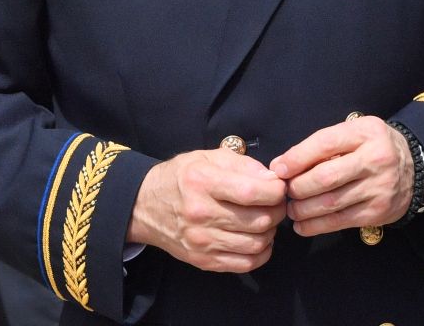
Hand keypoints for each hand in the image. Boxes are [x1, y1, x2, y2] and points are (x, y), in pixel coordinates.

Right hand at [125, 150, 287, 273]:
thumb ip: (243, 165)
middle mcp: (201, 214)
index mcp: (203, 182)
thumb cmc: (181, 177)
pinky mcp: (203, 261)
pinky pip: (245, 264)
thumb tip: (273, 180)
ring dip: (270, 232)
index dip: (275, 191)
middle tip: (276, 203)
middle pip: (258, 221)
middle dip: (277, 211)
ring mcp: (202, 241)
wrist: (144, 206)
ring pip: (256, 244)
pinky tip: (258, 239)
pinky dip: (261, 253)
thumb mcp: (208, 157)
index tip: (279, 187)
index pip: (251, 192)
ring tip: (266, 220)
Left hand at [270, 116, 411, 236]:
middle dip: (298, 188)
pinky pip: (340, 221)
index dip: (297, 158)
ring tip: (291, 210)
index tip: (278, 169)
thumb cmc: (373, 147)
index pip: (325, 143)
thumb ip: (324, 145)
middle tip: (284, 193)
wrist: (415, 168)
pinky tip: (302, 225)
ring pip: (331, 202)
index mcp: (365, 133)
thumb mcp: (355, 133)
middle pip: (326, 177)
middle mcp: (375, 159)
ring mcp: (379, 187)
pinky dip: (316, 226)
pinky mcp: (378, 211)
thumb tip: (283, 166)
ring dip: (303, 209)